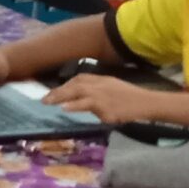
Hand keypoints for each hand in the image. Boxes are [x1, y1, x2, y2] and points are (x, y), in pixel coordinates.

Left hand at [46, 73, 173, 124]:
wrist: (145, 102)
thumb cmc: (131, 99)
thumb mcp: (113, 89)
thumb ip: (98, 92)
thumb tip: (84, 101)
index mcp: (101, 79)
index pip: (79, 79)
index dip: (65, 85)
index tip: (53, 92)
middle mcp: (99, 84)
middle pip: (75, 84)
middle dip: (58, 91)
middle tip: (43, 99)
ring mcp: (101, 94)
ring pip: (77, 91)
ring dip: (61, 96)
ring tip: (47, 102)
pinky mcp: (104, 105)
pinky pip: (86, 104)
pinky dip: (75, 105)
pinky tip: (65, 108)